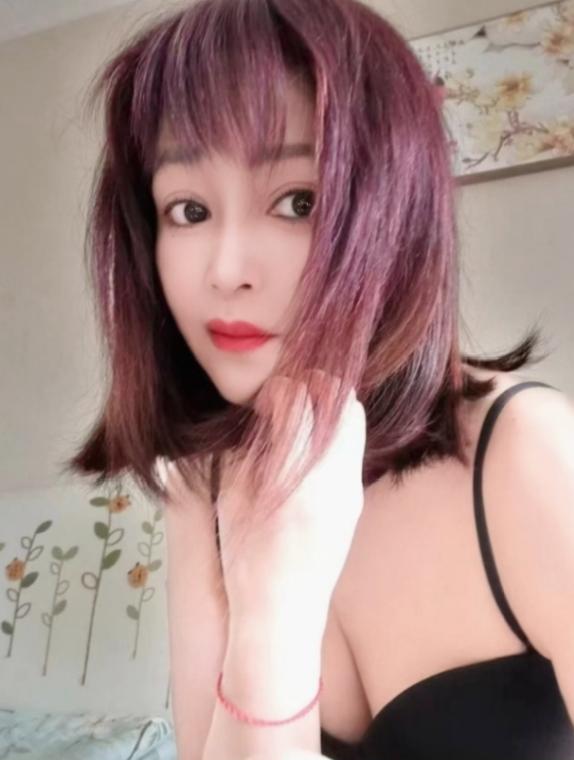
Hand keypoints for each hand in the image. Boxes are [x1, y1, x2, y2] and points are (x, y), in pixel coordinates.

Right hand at [216, 370, 366, 629]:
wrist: (283, 614)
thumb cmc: (245, 560)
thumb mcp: (232, 499)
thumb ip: (250, 450)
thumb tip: (262, 411)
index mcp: (295, 480)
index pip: (302, 404)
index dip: (281, 389)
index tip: (265, 399)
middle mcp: (334, 482)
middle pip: (343, 404)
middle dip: (315, 388)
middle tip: (286, 398)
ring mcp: (352, 492)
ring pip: (354, 424)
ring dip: (328, 409)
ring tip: (297, 422)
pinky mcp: (356, 501)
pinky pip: (352, 449)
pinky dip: (333, 434)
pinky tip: (306, 450)